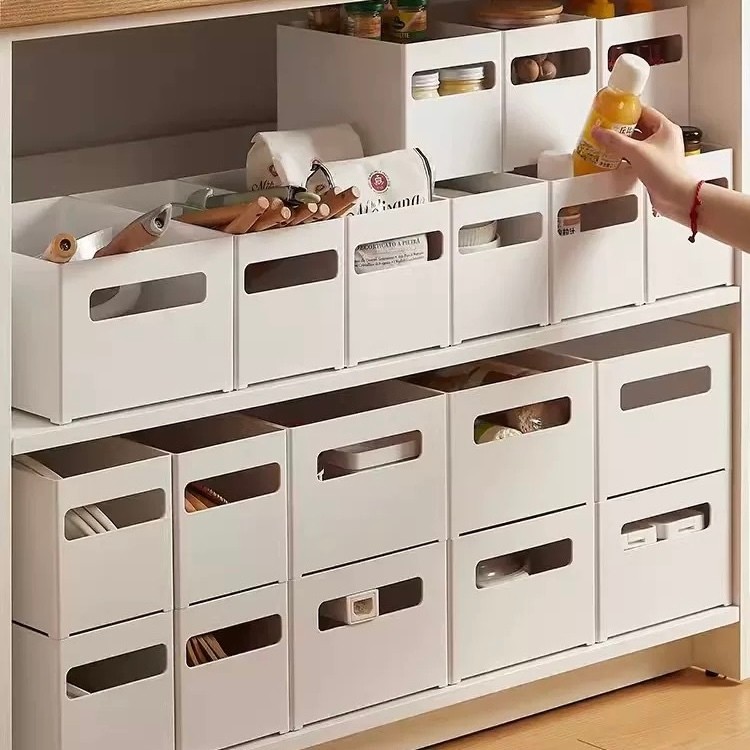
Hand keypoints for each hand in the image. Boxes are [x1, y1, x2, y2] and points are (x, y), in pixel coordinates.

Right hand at [592, 106, 694, 221]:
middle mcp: (663, 138)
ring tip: (608, 141)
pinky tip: (615, 157)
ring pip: (637, 141)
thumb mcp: (637, 152)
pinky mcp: (653, 165)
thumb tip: (601, 132)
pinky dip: (625, 154)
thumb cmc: (667, 173)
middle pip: (639, 126)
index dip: (628, 110)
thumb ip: (616, 141)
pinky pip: (636, 154)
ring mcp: (658, 152)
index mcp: (665, 128)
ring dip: (623, 142)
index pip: (644, 111)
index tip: (614, 110)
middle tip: (607, 127)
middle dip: (622, 127)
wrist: (675, 196)